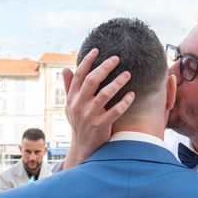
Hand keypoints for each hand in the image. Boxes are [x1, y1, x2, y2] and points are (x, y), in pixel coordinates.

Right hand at [62, 49, 134, 168]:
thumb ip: (69, 87)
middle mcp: (79, 105)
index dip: (88, 60)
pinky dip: (125, 102)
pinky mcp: (101, 125)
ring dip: (117, 82)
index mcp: (72, 98)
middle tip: (117, 58)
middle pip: (92, 81)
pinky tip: (132, 94)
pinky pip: (115, 111)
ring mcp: (90, 115)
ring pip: (105, 94)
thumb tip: (66, 69)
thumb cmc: (78, 123)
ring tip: (128, 74)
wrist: (82, 146)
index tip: (97, 50)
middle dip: (105, 67)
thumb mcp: (70, 105)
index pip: (79, 75)